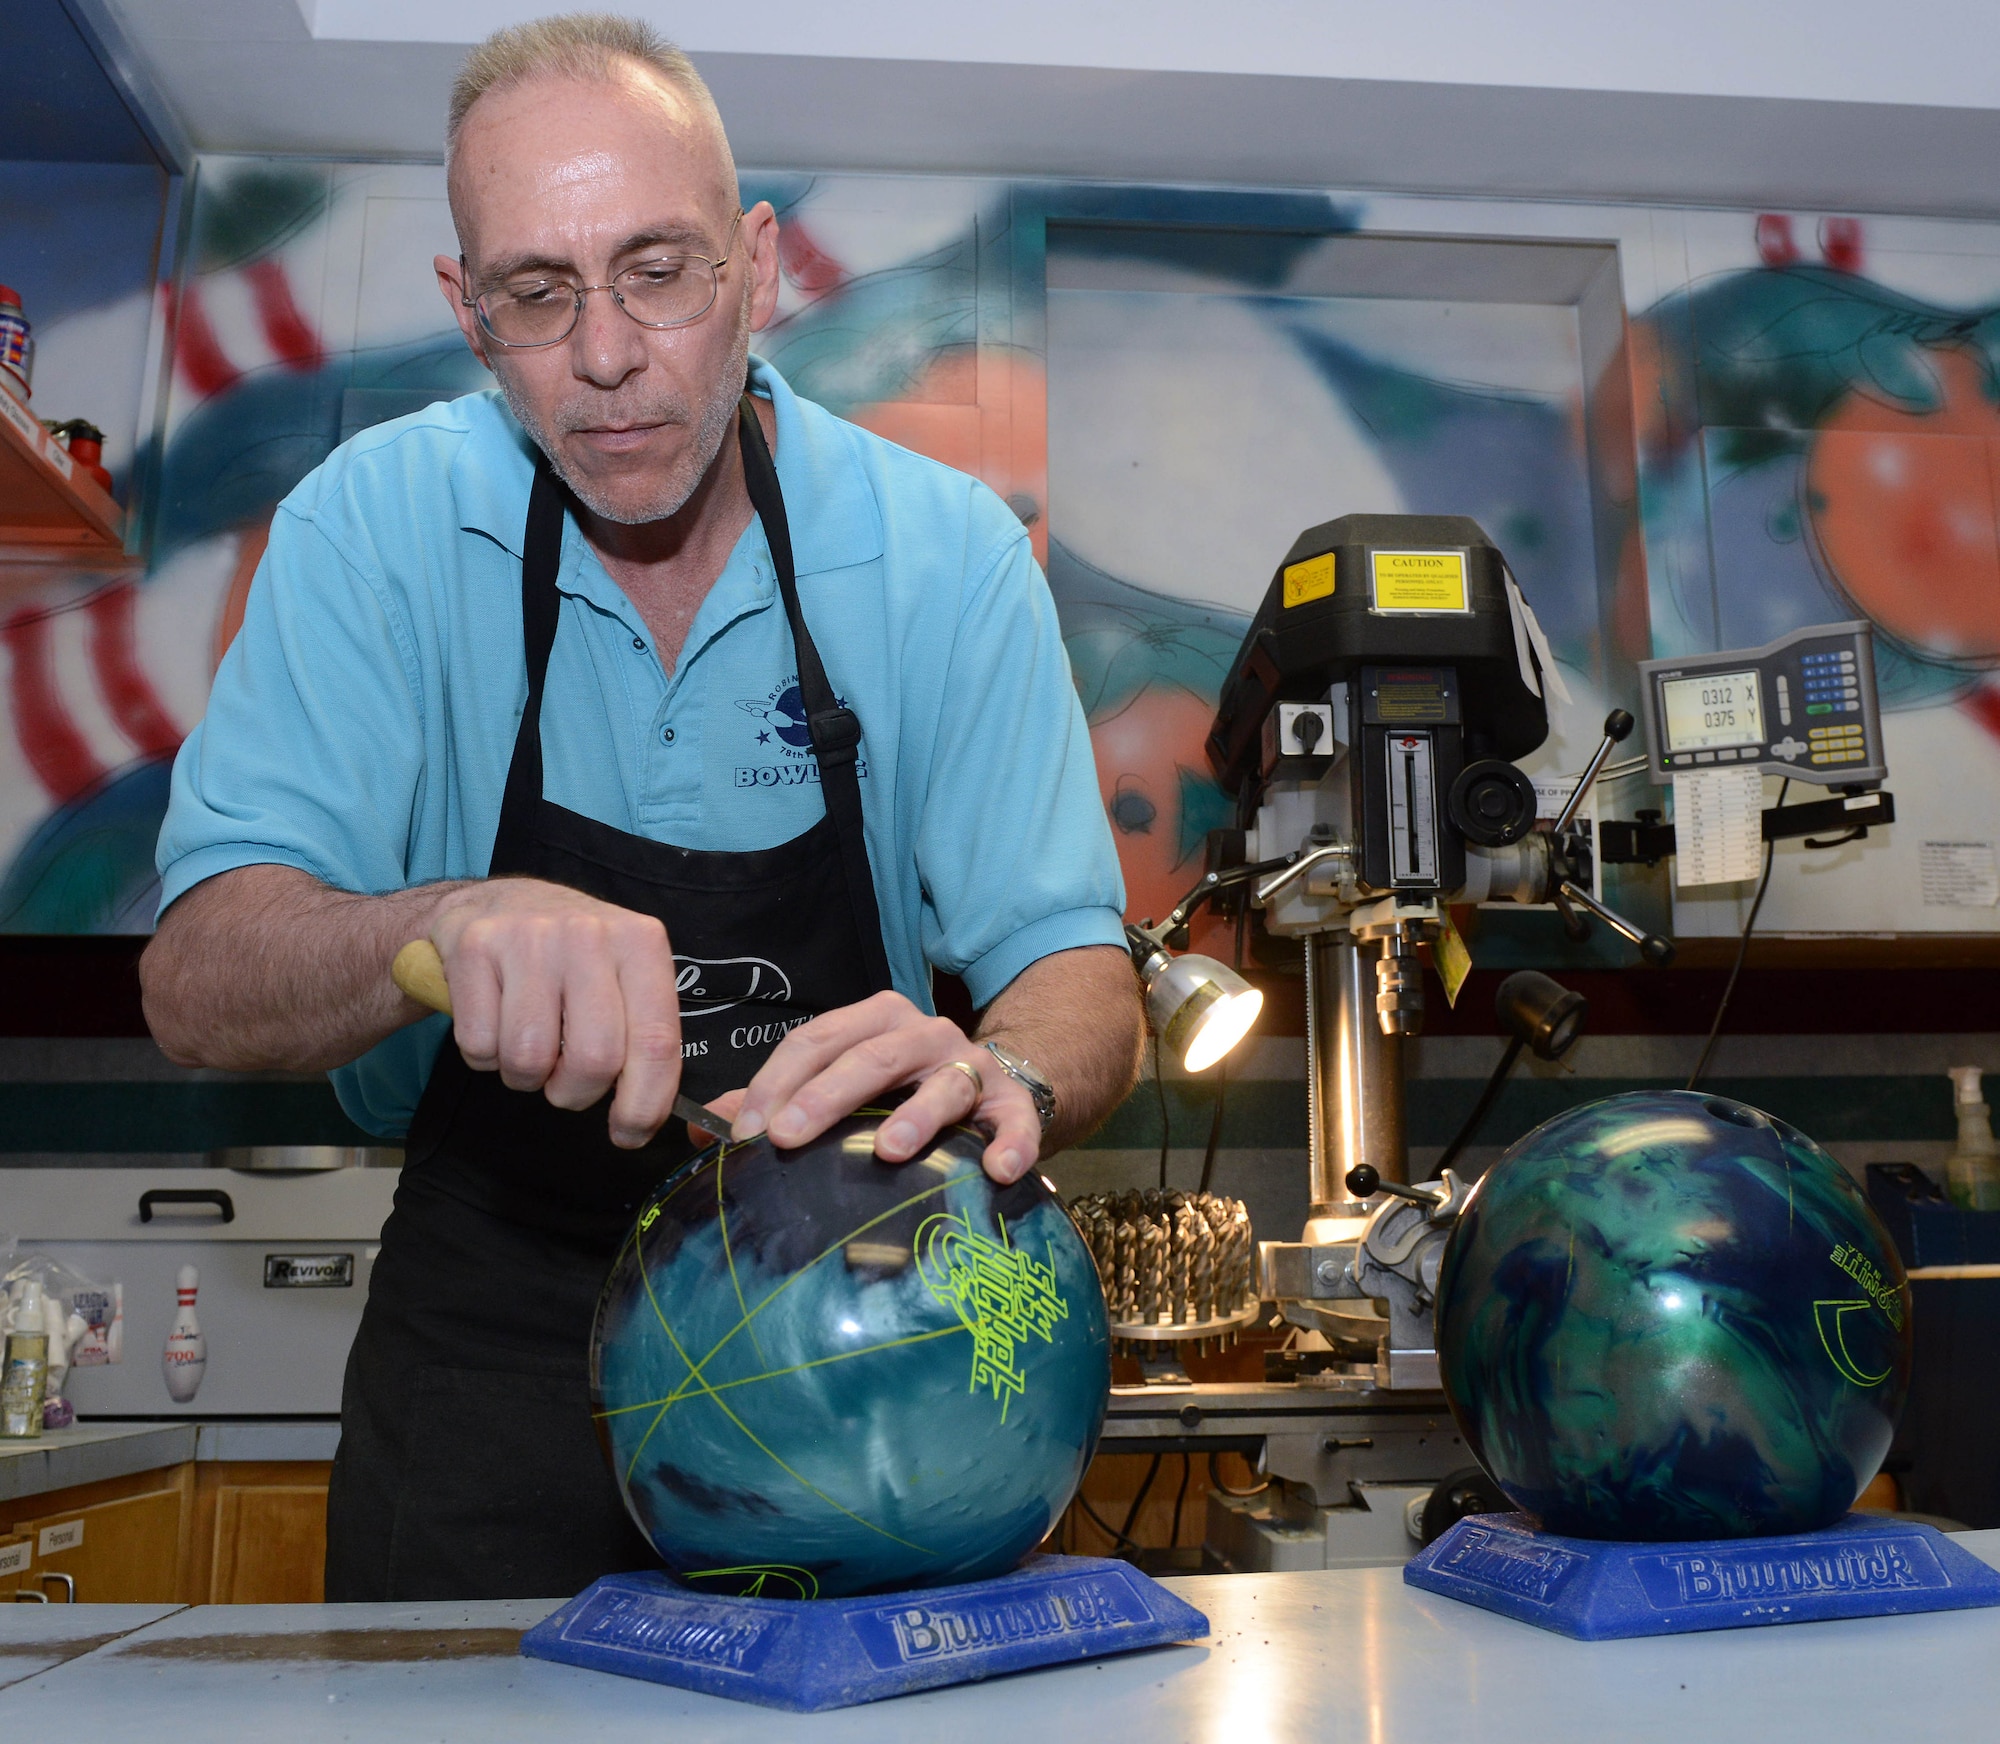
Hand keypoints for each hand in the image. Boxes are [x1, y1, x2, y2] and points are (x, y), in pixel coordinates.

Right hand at [424, 879, 680, 1148]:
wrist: (495, 904)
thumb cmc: (569, 956)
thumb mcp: (623, 975)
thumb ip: (643, 1035)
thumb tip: (645, 1116)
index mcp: (640, 943)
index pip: (657, 1041)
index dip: (645, 1103)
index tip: (630, 1133)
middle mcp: (589, 935)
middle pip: (594, 1059)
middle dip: (575, 1092)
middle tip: (565, 1082)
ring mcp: (529, 937)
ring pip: (530, 1058)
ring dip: (526, 1076)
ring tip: (529, 1044)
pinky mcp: (474, 947)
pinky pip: (480, 1045)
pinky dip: (485, 1056)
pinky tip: (494, 1022)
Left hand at [725, 991, 1041, 1182]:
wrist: (995, 1091)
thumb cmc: (902, 1094)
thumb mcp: (842, 1086)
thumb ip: (779, 1102)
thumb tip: (707, 1131)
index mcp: (874, 1022)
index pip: (817, 1040)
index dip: (778, 1082)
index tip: (749, 1132)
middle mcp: (924, 1034)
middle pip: (871, 1056)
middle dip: (826, 1096)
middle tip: (788, 1137)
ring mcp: (971, 1066)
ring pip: (941, 1084)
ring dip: (916, 1116)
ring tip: (887, 1151)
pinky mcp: (1014, 1103)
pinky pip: (1016, 1121)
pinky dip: (1009, 1143)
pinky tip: (996, 1170)